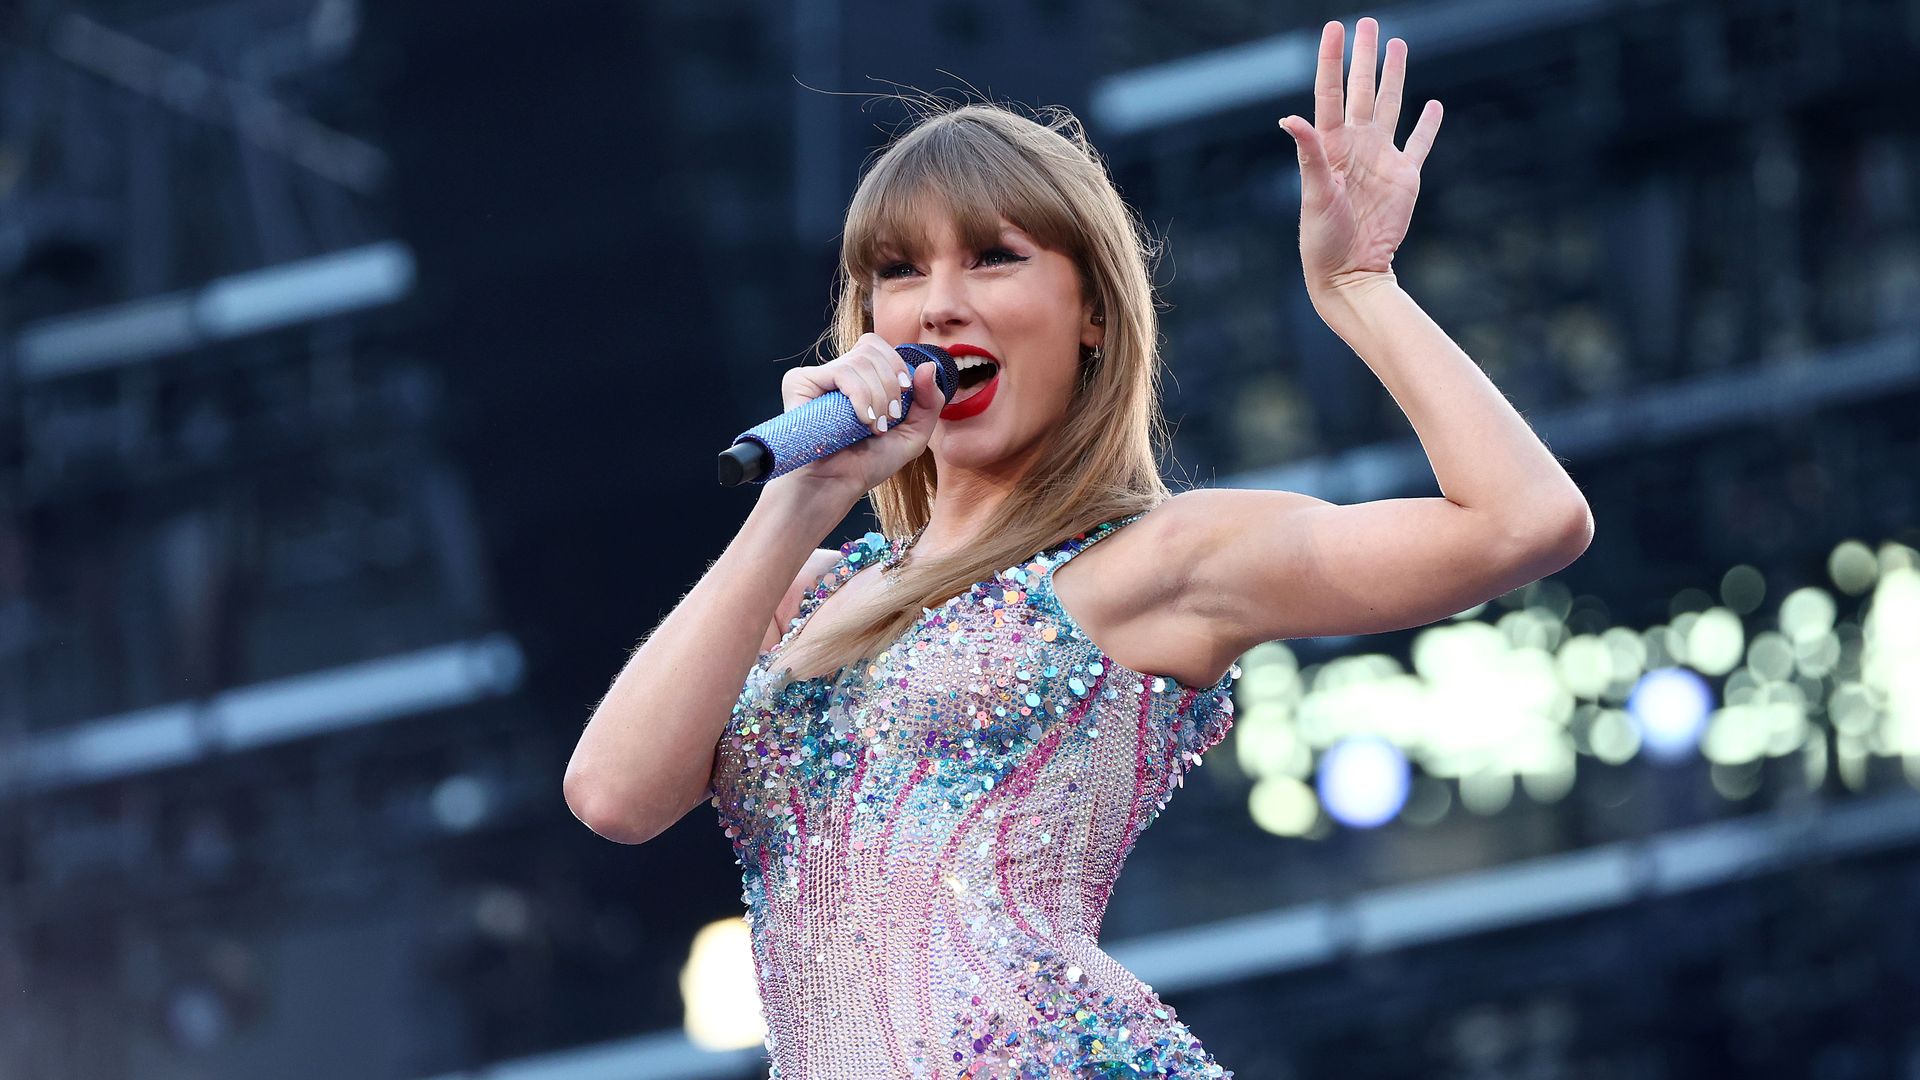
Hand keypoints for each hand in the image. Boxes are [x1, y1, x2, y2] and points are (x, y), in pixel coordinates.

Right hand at [766, 332, 947, 501]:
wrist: (838, 484)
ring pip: (860, 362)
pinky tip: (862, 420)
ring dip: (877, 397)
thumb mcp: (913, 434)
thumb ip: (929, 401)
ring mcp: (818, 376)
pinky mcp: (801, 382)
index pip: (878, 347)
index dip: (896, 366)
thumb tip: (927, 366)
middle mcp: (837, 373)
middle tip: (887, 420)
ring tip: (873, 427)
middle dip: (890, 387)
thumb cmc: (869, 464)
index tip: (904, 396)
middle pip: (872, 350)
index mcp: (859, 378)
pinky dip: (860, 397)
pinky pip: (842, 372)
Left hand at [1278, 17, 1442, 299]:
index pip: (1331, 92)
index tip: (1334, 28)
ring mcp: (1381, 159)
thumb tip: (1289, 118)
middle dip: (1365, 57)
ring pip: (1391, 106)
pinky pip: (1418, 144)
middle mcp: (1356, 146)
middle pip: (1363, 90)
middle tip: (1368, 22)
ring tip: (1398, 45)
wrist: (1350, 272)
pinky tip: (1434, 105)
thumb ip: (1309, 154)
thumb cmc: (1323, 238)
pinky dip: (1428, 125)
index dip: (1332, 60)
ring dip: (1395, 76)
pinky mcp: (1404, 178)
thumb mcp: (1314, 194)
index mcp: (1330, 146)